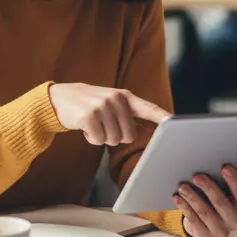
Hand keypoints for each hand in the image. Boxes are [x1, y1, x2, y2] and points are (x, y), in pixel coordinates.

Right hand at [47, 83, 168, 146]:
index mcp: (126, 97)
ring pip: (113, 140)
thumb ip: (127, 114)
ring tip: (94, 123)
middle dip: (116, 136)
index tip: (174, 122)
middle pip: (129, 136)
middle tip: (104, 124)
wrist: (61, 97)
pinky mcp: (89, 116)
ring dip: (102, 137)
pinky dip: (90, 138)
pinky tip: (85, 126)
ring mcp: (103, 106)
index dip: (163, 117)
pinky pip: (98, 140)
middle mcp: (117, 99)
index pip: (149, 108)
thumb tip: (138, 133)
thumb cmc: (91, 105)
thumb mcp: (111, 103)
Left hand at [174, 165, 236, 236]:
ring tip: (182, 186)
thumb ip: (228, 184)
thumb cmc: (223, 200)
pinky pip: (194, 219)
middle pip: (221, 202)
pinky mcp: (206, 235)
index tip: (224, 167)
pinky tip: (177, 197)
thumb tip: (214, 164)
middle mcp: (236, 221)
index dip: (234, 180)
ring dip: (192, 197)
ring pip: (204, 211)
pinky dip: (184, 207)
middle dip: (208, 187)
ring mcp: (221, 231)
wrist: (214, 225)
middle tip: (197, 176)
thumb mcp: (231, 194)